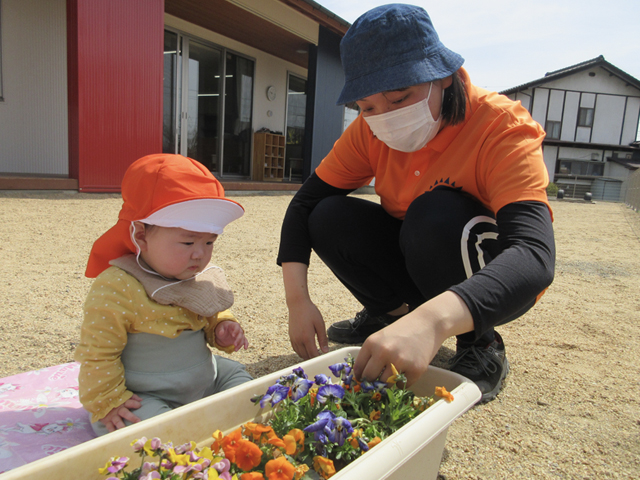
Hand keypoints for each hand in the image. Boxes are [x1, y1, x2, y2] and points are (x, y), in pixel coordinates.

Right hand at [99, 394, 142, 431]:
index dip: (134, 403)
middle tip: (138, 421)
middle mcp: (118, 410)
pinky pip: (109, 427)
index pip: (130, 402)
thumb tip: (141, 400)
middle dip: (132, 417)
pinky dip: (112, 431)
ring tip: (126, 430)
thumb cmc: (117, 401)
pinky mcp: (107, 421)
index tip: (139, 405)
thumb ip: (133, 397)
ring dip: (122, 426)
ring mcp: (112, 416)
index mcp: (123, 403)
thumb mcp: (124, 396)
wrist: (101, 403)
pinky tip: (116, 435)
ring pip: (117, 421)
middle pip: (125, 413)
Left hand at [215, 321, 248, 350]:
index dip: (236, 331)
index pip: (237, 327)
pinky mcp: (241, 338)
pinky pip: (245, 341)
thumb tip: (221, 333)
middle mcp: (239, 329)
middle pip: (240, 334)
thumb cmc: (223, 328)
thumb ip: (220, 330)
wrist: (225, 330)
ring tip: (235, 350)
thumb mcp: (220, 328)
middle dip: (238, 340)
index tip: (233, 335)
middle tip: (234, 345)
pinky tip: (245, 348)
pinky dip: (245, 344)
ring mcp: (240, 334)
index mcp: (234, 325)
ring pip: (242, 339)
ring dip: (240, 344)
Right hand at [288, 297, 328, 359]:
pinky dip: (301, 352)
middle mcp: (298, 340)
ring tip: (314, 354)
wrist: (297, 304)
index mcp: (307, 337)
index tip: (324, 359)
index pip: (313, 354)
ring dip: (307, 356)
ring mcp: (293, 339)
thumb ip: (323, 339)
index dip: (319, 359)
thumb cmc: (310, 312)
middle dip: (313, 358)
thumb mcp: (320, 324)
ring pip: (300, 354)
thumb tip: (325, 351)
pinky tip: (306, 349)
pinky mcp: (290, 336)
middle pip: (306, 356)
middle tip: (320, 357)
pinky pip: (295, 349)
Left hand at [353, 291, 474, 386]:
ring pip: (386, 385)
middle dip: (372, 382)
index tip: (363, 381)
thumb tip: (361, 377)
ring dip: (387, 384)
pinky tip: (405, 372)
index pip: (359, 369)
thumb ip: (371, 354)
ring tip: (392, 375)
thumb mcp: (381, 337)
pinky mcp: (416, 369)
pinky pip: (402, 385)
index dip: (360, 377)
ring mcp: (400, 361)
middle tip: (377, 382)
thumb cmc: (402, 330)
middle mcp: (384, 352)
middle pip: (370, 379)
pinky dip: (402, 382)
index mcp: (372, 343)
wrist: (428, 323)